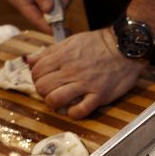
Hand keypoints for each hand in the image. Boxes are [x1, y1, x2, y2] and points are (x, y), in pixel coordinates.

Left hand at [28, 29, 144, 118]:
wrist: (126, 47)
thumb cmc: (99, 44)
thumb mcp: (71, 41)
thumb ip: (49, 52)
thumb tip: (29, 61)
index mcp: (63, 56)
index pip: (36, 72)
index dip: (37, 78)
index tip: (45, 80)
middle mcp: (71, 70)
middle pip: (42, 87)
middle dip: (43, 92)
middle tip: (52, 91)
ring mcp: (85, 84)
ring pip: (55, 100)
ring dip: (54, 104)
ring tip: (61, 102)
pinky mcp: (99, 95)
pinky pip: (79, 111)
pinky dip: (73, 114)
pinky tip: (76, 109)